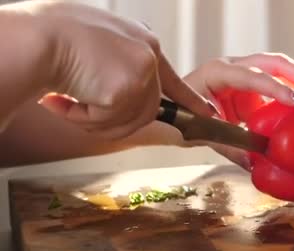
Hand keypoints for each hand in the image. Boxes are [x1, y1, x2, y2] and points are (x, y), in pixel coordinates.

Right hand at [29, 1, 216, 139]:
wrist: (35, 37)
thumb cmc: (53, 36)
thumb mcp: (98, 42)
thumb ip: (120, 63)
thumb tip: (120, 93)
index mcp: (143, 42)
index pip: (173, 80)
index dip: (190, 101)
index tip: (209, 114)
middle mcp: (148, 56)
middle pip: (145, 111)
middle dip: (111, 120)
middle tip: (76, 107)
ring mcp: (141, 73)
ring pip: (128, 122)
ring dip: (93, 120)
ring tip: (68, 99)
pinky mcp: (126, 90)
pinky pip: (107, 123)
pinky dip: (82, 119)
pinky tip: (66, 99)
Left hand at [181, 53, 293, 167]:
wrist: (172, 111)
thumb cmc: (182, 117)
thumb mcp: (203, 133)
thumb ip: (230, 148)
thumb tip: (257, 166)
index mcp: (218, 73)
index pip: (254, 76)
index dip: (277, 89)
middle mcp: (234, 67)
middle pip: (275, 63)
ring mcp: (245, 73)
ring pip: (281, 69)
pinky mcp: (254, 86)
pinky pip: (280, 84)